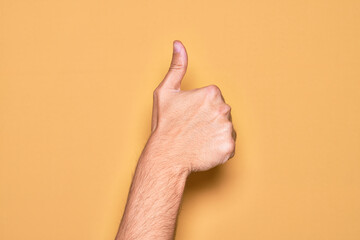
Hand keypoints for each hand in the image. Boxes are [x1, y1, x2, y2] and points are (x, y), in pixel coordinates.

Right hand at [149, 40, 235, 171]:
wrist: (165, 156)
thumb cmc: (165, 125)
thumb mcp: (165, 91)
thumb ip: (177, 67)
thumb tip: (178, 44)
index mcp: (211, 93)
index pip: (215, 99)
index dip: (201, 108)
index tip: (190, 117)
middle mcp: (223, 109)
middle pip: (222, 113)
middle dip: (210, 119)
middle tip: (193, 129)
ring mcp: (227, 129)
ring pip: (226, 129)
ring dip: (215, 134)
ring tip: (198, 140)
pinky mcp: (229, 147)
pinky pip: (228, 145)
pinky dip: (218, 149)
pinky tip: (204, 149)